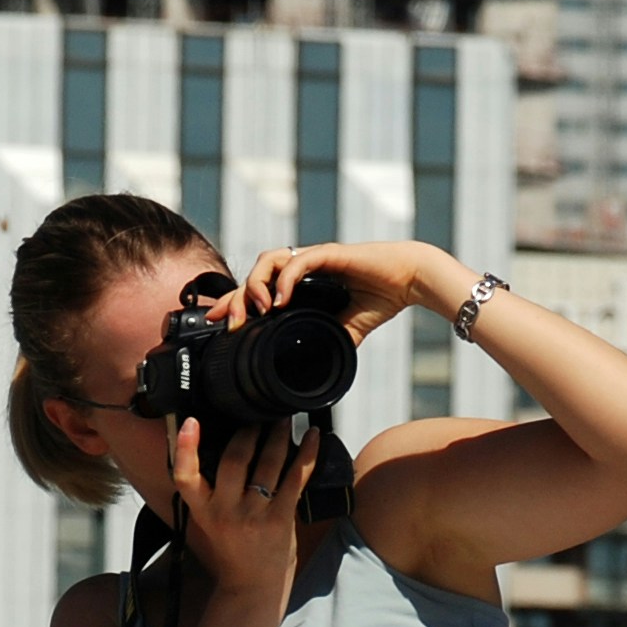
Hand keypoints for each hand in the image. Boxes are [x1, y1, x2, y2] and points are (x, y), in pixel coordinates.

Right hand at [168, 416, 318, 599]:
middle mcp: (225, 512)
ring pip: (267, 463)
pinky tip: (314, 437)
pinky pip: (295, 478)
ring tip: (284, 418)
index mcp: (202, 511)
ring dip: (278, 434)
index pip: (185, 476)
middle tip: (258, 412)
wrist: (253, 587)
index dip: (185, 447)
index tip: (190, 421)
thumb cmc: (232, 550)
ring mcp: (254, 516)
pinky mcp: (281, 519)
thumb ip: (211, 490)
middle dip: (249, 430)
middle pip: (234, 459)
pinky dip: (306, 454)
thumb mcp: (209, 522)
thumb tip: (224, 447)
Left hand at [230, 241, 472, 342]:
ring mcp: (313, 258)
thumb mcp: (343, 332)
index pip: (257, 289)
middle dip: (234, 298)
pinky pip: (298, 261)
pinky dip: (284, 280)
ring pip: (268, 261)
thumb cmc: (379, 300)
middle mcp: (301, 268)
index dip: (234, 303)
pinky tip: (279, 300)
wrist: (409, 282)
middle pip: (254, 275)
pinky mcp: (329, 254)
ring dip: (256, 285)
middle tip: (226, 322)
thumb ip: (323, 344)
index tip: (216, 323)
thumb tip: (309, 372)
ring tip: (256, 311)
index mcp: (299, 285)